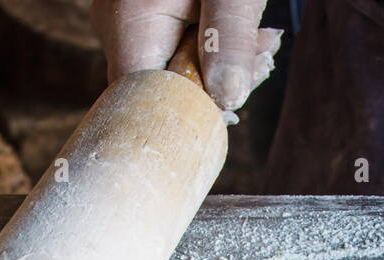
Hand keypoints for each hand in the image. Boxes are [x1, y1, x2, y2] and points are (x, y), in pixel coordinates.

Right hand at [91, 0, 280, 110]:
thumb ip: (230, 40)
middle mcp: (120, 28)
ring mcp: (133, 25)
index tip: (233, 112)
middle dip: (218, 88)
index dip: (189, 116)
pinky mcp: (149, 19)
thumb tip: (229, 101)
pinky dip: (215, 51)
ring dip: (225, 68)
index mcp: (131, 24)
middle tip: (263, 60)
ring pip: (176, 72)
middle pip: (164, 90)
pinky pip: (179, 52)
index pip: (146, 101)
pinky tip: (247, 38)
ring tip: (263, 44)